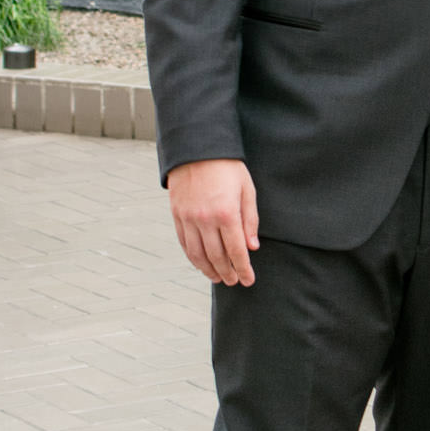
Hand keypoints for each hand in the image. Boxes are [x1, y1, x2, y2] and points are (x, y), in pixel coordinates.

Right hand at [168, 158, 259, 285]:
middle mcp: (205, 219)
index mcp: (226, 213)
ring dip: (209, 270)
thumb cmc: (227, 167)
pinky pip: (184, 243)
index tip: (249, 280)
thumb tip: (252, 248)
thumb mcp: (247, 190)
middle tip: (235, 282)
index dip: (243, 269)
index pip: (236, 251)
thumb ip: (250, 220)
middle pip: (217, 257)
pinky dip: (193, 258)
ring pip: (198, 255)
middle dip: (228, 272)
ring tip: (219, 278)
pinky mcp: (177, 215)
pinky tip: (201, 264)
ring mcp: (189, 218)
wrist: (197, 148)